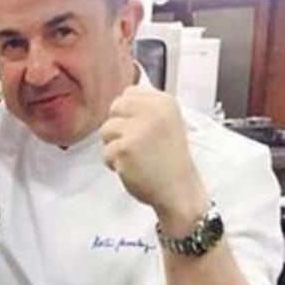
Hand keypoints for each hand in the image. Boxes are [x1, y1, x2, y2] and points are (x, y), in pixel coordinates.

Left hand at [100, 86, 208, 234]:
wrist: (179, 191)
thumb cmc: (169, 161)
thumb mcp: (166, 123)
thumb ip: (145, 109)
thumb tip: (120, 99)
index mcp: (164, 102)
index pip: (130, 92)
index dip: (128, 112)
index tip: (140, 128)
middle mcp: (152, 111)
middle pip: (115, 107)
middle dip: (119, 127)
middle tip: (137, 144)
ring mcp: (138, 129)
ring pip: (106, 129)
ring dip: (115, 146)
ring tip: (136, 157)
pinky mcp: (125, 148)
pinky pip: (105, 151)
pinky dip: (114, 163)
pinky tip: (133, 168)